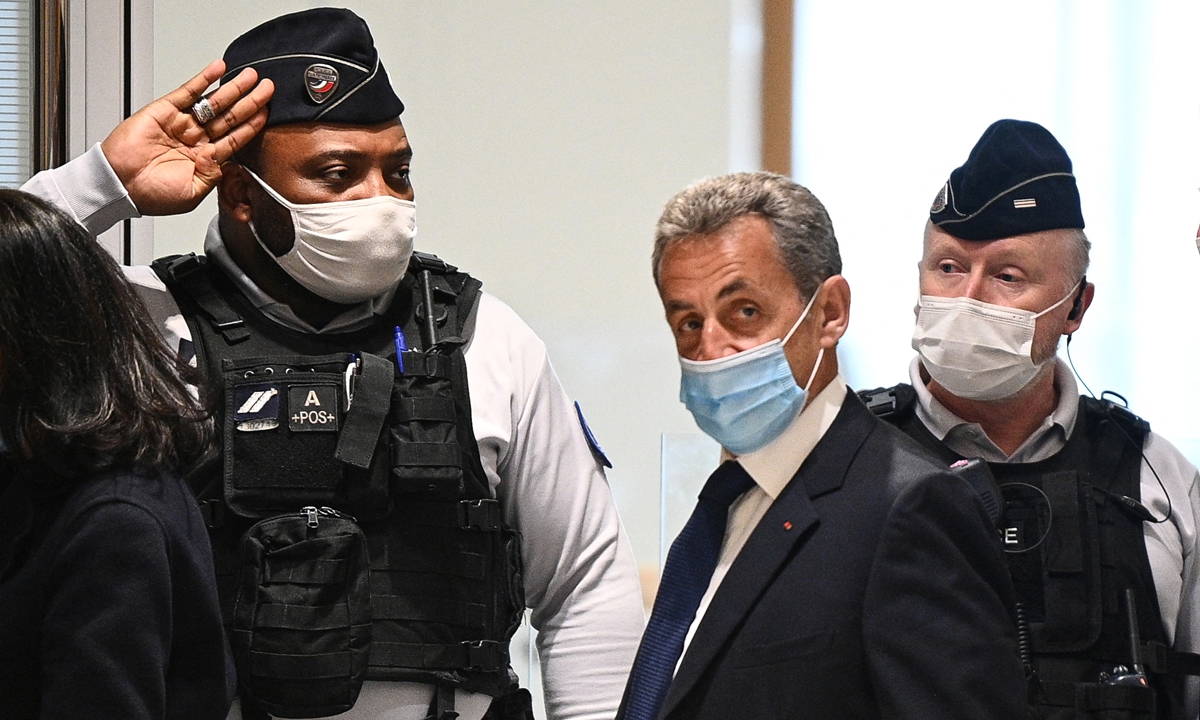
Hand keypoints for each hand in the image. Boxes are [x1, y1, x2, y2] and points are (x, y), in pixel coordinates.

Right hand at [99, 59, 273, 215]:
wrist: (119, 185)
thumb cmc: (151, 195)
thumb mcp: (192, 193)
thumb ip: (212, 176)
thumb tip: (222, 158)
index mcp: (205, 160)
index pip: (235, 138)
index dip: (251, 125)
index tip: (267, 113)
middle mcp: (195, 140)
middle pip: (229, 117)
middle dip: (250, 102)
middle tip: (268, 88)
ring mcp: (181, 124)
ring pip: (213, 102)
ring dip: (233, 88)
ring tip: (251, 76)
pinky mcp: (164, 111)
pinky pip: (188, 91)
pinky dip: (203, 79)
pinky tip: (219, 68)